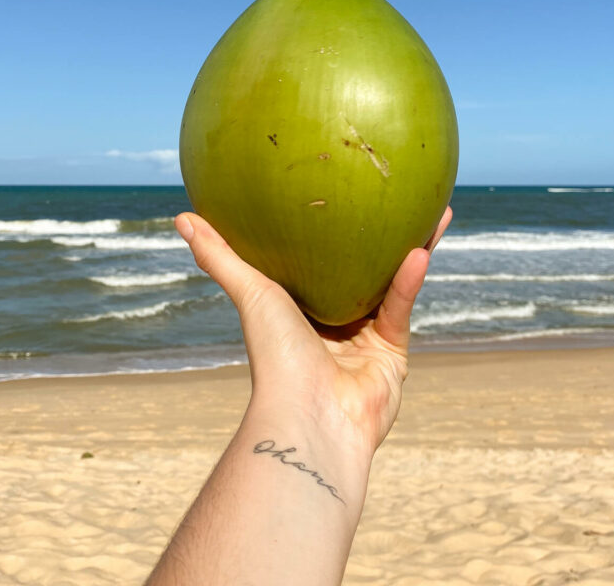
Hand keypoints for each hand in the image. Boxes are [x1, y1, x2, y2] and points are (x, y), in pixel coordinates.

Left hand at [174, 206, 451, 457]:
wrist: (309, 417)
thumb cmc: (273, 356)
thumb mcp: (250, 293)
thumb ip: (220, 255)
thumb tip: (181, 217)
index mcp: (296, 309)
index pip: (317, 260)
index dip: (330, 230)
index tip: (340, 195)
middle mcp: (331, 322)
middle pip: (361, 269)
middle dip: (381, 236)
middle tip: (397, 195)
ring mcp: (364, 339)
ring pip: (391, 284)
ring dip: (413, 248)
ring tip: (432, 212)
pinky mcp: (392, 354)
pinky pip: (400, 308)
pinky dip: (410, 280)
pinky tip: (421, 247)